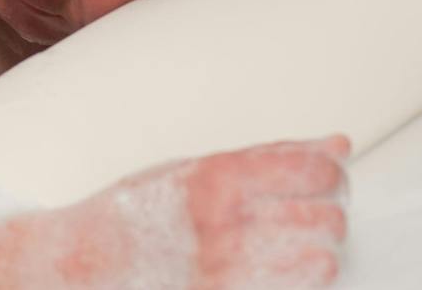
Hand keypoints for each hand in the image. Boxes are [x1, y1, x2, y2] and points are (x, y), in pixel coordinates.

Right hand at [56, 137, 350, 289]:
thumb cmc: (138, 212)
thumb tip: (335, 145)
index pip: (313, 170)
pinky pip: (295, 289)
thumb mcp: (194, 168)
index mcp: (217, 178)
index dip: (331, 174)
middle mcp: (226, 223)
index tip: (327, 178)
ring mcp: (229, 270)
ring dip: (317, 251)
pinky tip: (282, 271)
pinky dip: (300, 280)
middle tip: (311, 214)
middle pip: (326, 216)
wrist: (85, 261)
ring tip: (298, 246)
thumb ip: (267, 156)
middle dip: (327, 214)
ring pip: (321, 259)